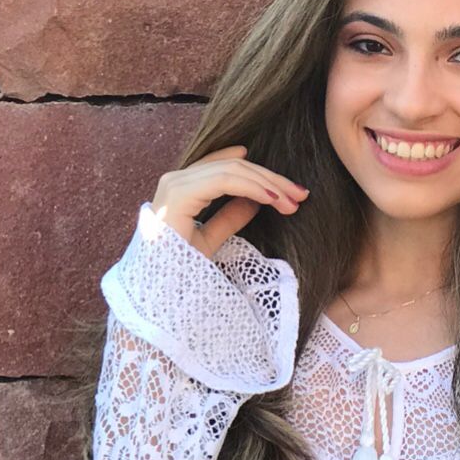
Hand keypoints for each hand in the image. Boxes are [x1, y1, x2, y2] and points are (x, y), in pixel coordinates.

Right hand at [150, 144, 309, 259]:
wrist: (158, 293)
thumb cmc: (178, 270)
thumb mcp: (210, 240)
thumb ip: (229, 217)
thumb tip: (255, 201)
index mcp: (182, 188)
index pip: (224, 166)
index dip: (259, 173)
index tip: (287, 187)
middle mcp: (175, 180)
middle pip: (233, 166)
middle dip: (271, 178)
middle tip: (301, 194)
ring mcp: (175, 185)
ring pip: (232, 170)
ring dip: (268, 183)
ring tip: (292, 200)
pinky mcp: (178, 195)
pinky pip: (223, 180)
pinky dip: (252, 187)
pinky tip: (272, 198)